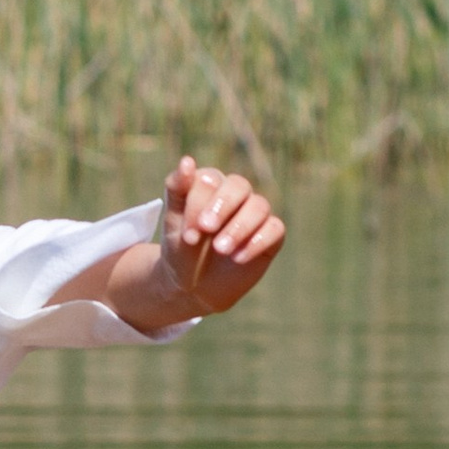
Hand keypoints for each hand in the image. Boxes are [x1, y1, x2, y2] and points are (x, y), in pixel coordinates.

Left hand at [155, 156, 285, 316]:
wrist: (193, 287)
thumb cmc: (181, 249)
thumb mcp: (173, 222)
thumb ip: (177, 190)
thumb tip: (187, 161)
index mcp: (210, 185)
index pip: (210, 180)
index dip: (198, 204)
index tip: (187, 234)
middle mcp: (235, 195)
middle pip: (239, 185)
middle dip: (222, 207)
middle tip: (206, 229)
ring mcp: (254, 214)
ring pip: (259, 206)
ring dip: (239, 227)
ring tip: (220, 250)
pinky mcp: (270, 236)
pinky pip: (275, 229)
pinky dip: (257, 242)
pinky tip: (237, 258)